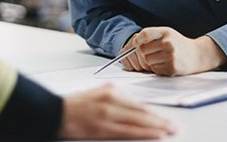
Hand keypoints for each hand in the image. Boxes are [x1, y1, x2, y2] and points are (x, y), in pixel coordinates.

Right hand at [58, 84, 178, 139]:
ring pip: (138, 121)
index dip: (155, 113)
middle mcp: (111, 100)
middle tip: (175, 127)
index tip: (166, 119)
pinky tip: (155, 134)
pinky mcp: (101, 127)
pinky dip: (144, 132)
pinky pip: (128, 131)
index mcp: (110, 91)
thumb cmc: (73, 106)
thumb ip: (113, 96)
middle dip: (161, 121)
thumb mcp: (95, 94)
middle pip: (142, 112)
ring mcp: (107, 114)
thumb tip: (130, 104)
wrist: (51, 112)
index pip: (138, 104)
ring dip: (157, 127)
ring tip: (170, 131)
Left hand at [120, 27, 226, 75]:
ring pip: (147, 61)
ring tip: (161, 58)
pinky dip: (157, 68)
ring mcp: (170, 56)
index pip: (145, 34)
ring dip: (150, 61)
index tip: (135, 43)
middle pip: (142, 50)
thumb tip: (133, 44)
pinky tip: (166, 64)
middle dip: (144, 53)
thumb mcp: (167, 34)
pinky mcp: (171, 68)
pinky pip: (154, 69)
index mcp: (165, 32)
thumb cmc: (178, 44)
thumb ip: (151, 36)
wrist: (197, 55)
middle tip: (153, 53)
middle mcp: (168, 43)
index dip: (137, 40)